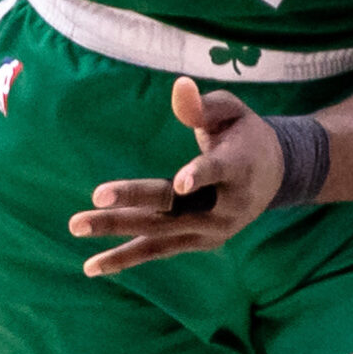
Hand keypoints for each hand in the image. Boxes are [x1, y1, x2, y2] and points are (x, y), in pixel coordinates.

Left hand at [69, 79, 283, 275]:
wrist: (275, 176)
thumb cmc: (245, 135)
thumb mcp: (233, 112)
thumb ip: (205, 105)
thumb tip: (179, 87)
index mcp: (240, 167)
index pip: (219, 172)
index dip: (200, 176)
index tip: (181, 182)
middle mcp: (228, 205)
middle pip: (177, 205)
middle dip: (136, 201)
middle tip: (96, 197)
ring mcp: (212, 230)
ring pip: (160, 233)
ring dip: (118, 230)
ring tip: (77, 226)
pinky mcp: (198, 242)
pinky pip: (158, 250)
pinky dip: (125, 259)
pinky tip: (92, 266)